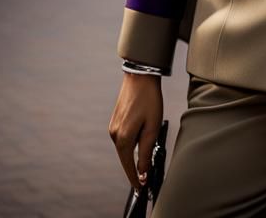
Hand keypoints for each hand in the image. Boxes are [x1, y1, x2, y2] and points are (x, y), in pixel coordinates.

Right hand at [108, 72, 163, 192]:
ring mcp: (113, 128)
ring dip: (134, 151)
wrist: (140, 76)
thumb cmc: (149, 99)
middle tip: (145, 175)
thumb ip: (146, 151)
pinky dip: (131, 142)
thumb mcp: (152, 126)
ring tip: (146, 149)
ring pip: (125, 148)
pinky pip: (123, 138)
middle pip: (125, 158)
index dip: (135, 178)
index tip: (141, 188)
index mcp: (123, 138)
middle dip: (135, 166)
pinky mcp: (114, 122)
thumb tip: (142, 171)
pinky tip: (141, 135)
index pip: (128, 165)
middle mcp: (114, 135)